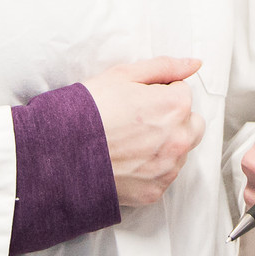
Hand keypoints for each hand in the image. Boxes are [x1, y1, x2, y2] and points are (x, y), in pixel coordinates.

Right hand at [83, 56, 205, 207]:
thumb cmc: (89, 110)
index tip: (138, 100)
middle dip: (175, 119)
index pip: (183, 93)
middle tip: (141, 120)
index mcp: (176, 106)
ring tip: (130, 142)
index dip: (160, 93)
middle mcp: (179, 139)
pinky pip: (163, 176)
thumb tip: (194, 64)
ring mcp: (167, 168)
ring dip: (165, 145)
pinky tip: (127, 161)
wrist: (60, 152)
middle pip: (192, 124)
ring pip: (180, 152)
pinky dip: (150, 169)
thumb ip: (165, 67)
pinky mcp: (154, 191)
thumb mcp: (124, 75)